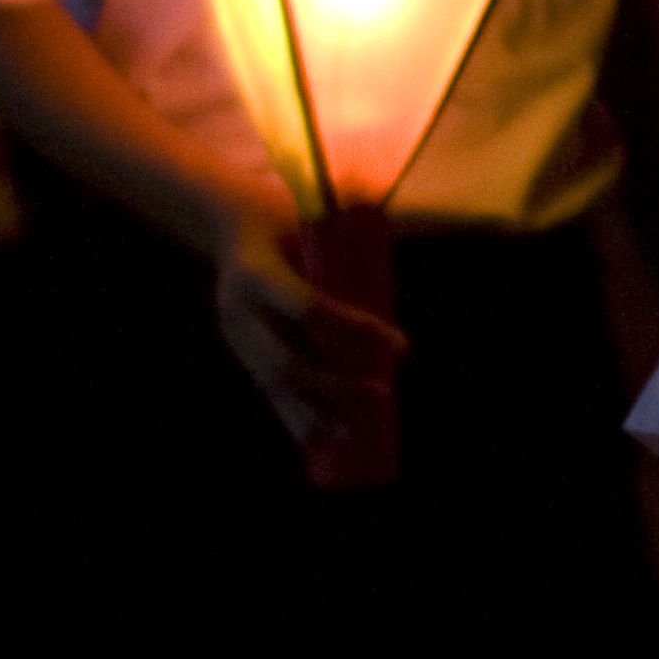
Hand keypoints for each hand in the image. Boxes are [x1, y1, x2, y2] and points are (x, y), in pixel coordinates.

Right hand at [208, 195, 403, 447]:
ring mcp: (234, 335)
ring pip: (273, 384)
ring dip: (313, 411)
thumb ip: (357, 236)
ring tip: (350, 432)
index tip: (400, 344)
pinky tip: (314, 440)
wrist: (229, 226)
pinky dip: (291, 416)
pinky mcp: (239, 351)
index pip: (312, 310)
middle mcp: (237, 309)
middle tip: (383, 391)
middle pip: (289, 359)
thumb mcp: (315, 220)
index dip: (357, 330)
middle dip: (336, 383)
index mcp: (257, 272)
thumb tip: (429, 228)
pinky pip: (265, 390)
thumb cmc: (288, 219)